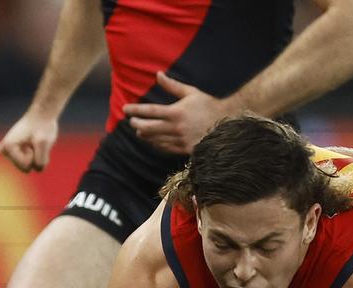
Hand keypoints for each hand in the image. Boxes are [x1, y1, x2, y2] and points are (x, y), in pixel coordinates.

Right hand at [0, 110, 58, 171]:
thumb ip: (41, 160)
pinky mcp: (17, 154)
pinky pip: (33, 164)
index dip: (35, 154)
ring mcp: (10, 153)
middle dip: (35, 157)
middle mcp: (5, 151)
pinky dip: (38, 156)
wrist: (42, 116)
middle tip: (34, 142)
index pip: (27, 166)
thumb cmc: (42, 127)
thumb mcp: (43, 142)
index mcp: (7, 147)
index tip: (32, 141)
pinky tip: (34, 144)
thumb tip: (37, 169)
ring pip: (30, 167)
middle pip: (27, 168)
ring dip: (37, 156)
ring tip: (34, 142)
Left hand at [123, 72, 239, 154]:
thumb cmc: (208, 105)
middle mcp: (176, 127)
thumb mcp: (191, 92)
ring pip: (155, 140)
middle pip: (148, 128)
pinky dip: (156, 144)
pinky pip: (166, 148)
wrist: (227, 123)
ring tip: (139, 131)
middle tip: (131, 122)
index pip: (150, 112)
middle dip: (137, 125)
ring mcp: (181, 140)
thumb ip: (172, 85)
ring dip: (145, 135)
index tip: (125, 109)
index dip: (135, 111)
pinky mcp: (185, 149)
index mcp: (176, 112)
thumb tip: (158, 74)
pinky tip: (152, 141)